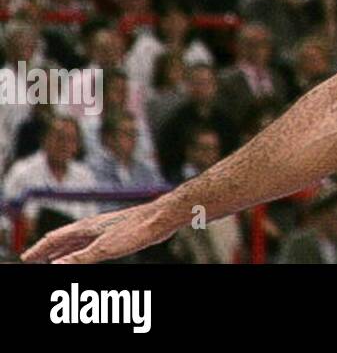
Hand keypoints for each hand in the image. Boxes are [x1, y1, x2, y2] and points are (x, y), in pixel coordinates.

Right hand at [22, 204, 173, 263]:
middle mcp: (92, 226)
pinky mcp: (116, 233)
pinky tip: (83, 255)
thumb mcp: (105, 248)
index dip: (40, 249)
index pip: (55, 238)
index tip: (26, 258)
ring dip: (62, 251)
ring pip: (76, 241)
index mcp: (86, 227)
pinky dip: (79, 251)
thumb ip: (80, 258)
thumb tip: (54, 266)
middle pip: (63, 239)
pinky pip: (90, 244)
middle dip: (47, 251)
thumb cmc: (136, 229)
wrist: (161, 218)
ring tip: (52, 260)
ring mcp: (104, 229)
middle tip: (33, 260)